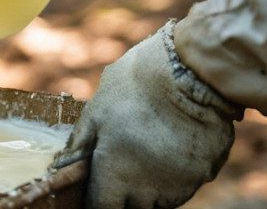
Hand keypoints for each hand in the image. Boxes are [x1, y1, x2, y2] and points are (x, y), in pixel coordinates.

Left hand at [52, 21, 242, 207]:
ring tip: (146, 156)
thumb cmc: (135, 87)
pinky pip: (183, 187)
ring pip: (159, 202)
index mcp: (116, 175)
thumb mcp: (96, 111)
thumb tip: (63, 166)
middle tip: (122, 167)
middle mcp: (148, 190)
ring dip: (149, 189)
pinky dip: (173, 178)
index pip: (101, 208)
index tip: (97, 189)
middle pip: (131, 208)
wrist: (191, 72)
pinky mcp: (203, 175)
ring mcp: (179, 186)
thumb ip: (81, 145)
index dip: (97, 200)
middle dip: (123, 195)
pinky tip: (169, 151)